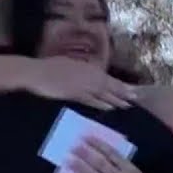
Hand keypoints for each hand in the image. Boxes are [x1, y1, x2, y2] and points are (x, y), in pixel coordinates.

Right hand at [22, 56, 137, 109]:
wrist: (35, 72)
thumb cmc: (47, 68)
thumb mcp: (67, 65)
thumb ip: (79, 70)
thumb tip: (85, 75)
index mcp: (86, 68)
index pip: (107, 78)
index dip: (119, 84)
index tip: (131, 89)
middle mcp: (87, 75)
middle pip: (109, 84)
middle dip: (123, 92)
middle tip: (137, 98)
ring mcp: (81, 84)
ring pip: (103, 92)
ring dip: (116, 99)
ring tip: (128, 105)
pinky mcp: (74, 93)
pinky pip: (91, 99)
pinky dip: (101, 103)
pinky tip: (110, 107)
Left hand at [68, 135, 167, 172]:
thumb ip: (122, 166)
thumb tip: (104, 154)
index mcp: (130, 169)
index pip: (112, 153)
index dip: (98, 144)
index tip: (86, 137)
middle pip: (101, 163)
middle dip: (86, 153)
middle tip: (73, 146)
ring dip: (80, 168)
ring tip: (68, 160)